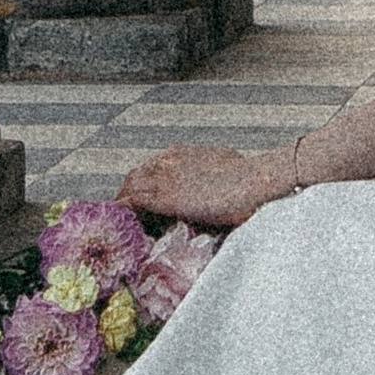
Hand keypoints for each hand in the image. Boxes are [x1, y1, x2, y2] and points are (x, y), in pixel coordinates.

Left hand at [117, 142, 295, 227]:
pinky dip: (124, 211)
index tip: (146, 199)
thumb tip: (219, 183)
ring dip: (126, 203)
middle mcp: (169, 160)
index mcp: (182, 153)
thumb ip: (213, 171)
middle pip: (137, 176)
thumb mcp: (225, 165)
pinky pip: (133, 202)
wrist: (253, 181)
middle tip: (131, 214)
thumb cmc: (247, 177)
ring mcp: (165, 178)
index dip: (146, 184)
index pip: (152, 168)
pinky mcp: (165, 198)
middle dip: (131, 193)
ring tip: (124, 221)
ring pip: (131, 187)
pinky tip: (121, 222)